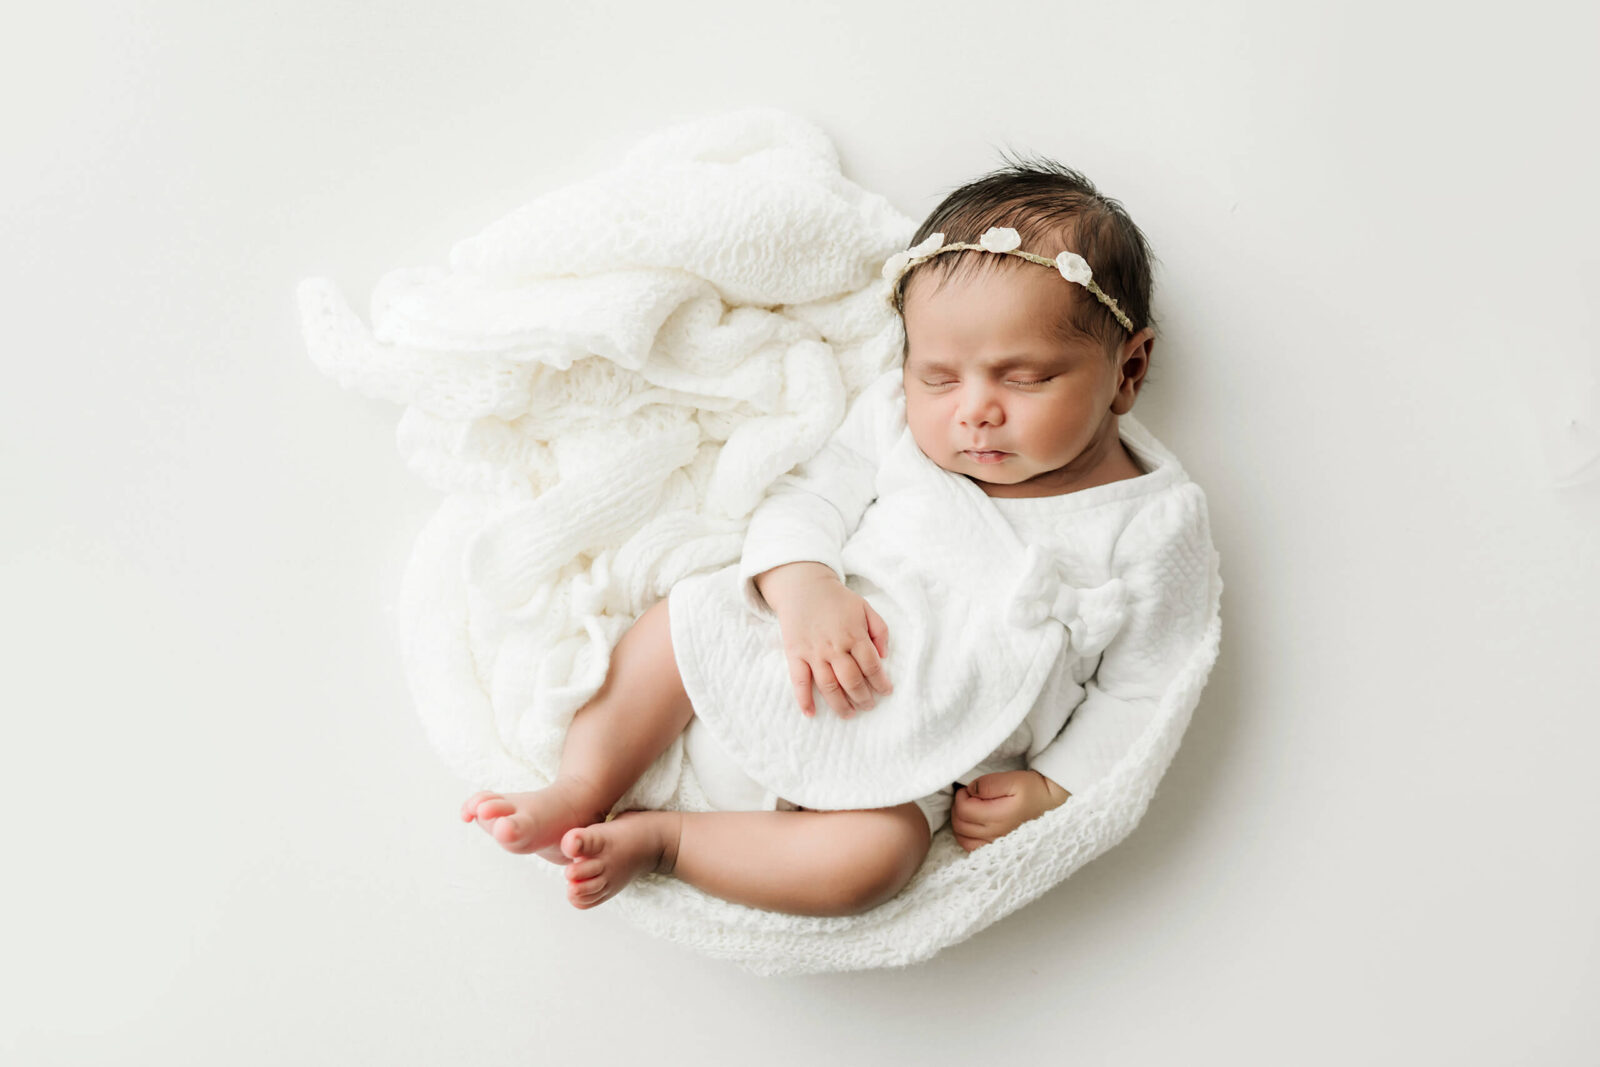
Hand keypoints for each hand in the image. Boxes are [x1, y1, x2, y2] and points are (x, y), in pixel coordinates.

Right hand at [757, 564, 891, 718]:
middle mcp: (835, 647)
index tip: (886, 692)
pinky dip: (804, 699)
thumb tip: (884, 655)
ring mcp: (813, 652)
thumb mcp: (865, 607)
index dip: (881, 683)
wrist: (803, 586)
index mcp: (854, 635)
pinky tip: (810, 713)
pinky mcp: (795, 654)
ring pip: (828, 686)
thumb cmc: (837, 599)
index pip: (871, 666)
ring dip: (840, 704)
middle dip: (863, 698)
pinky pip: (799, 681)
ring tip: (849, 714)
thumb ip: (880, 630)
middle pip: (852, 681)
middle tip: (869, 706)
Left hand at [951, 770, 1069, 852]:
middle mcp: (995, 834)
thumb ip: (989, 784)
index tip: (969, 789)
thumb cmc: (1033, 790)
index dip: (961, 796)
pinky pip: (971, 848)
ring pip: (962, 838)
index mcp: (999, 816)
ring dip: (959, 821)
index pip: (964, 810)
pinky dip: (965, 836)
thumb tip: (971, 790)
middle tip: (968, 796)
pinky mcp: (996, 847)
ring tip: (969, 808)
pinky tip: (971, 824)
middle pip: (960, 824)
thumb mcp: (1013, 779)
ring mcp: (995, 843)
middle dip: (958, 807)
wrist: (1049, 803)